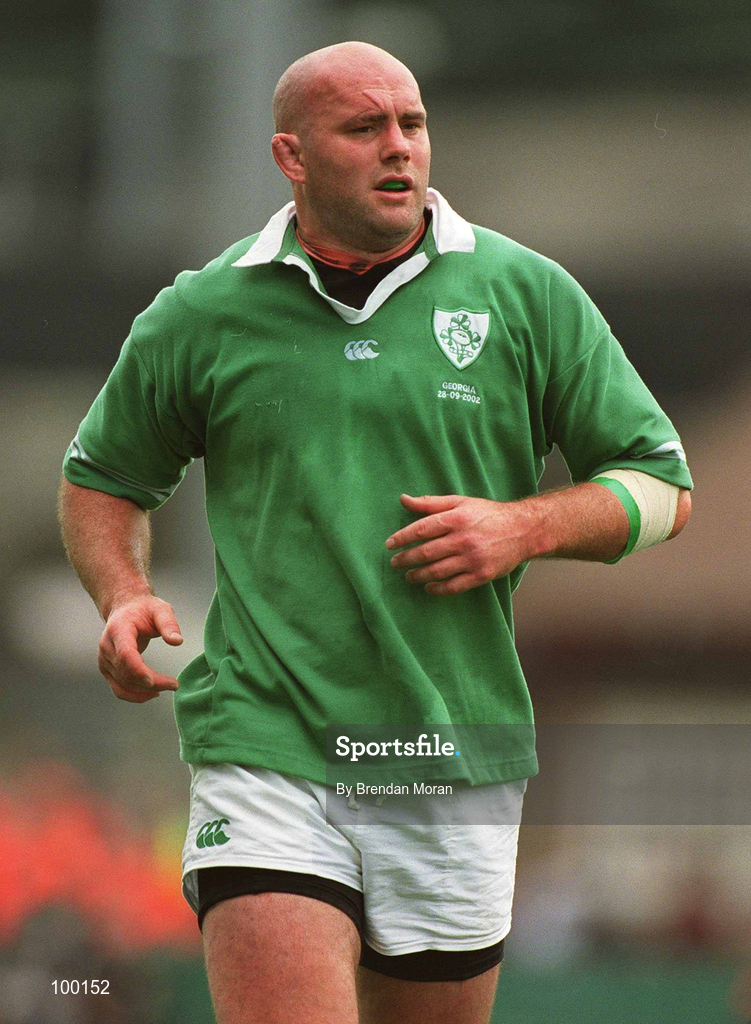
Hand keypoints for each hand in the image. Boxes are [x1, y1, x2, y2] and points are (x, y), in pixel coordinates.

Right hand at [98, 595, 182, 702]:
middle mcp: (106, 646)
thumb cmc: (144, 609)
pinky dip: (135, 695)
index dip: (138, 670)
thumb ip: (169, 624)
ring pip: (122, 684)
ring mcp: (104, 659)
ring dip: (145, 691)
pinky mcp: (107, 668)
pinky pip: (118, 688)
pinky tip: (152, 692)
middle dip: (151, 683)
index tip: (155, 681)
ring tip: (168, 687)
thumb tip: (177, 641)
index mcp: (118, 629)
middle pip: (126, 672)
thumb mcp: (161, 610)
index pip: (125, 654)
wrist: (126, 609)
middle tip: (174, 685)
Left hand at [385, 493, 536, 595]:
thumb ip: (430, 503)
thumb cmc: (487, 514)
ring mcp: (472, 559)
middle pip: (426, 552)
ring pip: (437, 571)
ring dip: (418, 575)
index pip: (421, 529)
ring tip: (409, 576)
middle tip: (395, 562)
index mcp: (456, 518)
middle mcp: (463, 539)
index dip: (402, 538)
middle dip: (406, 559)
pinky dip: (437, 589)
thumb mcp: (460, 502)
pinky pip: (454, 586)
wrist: (522, 530)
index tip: (389, 544)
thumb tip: (403, 499)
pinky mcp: (481, 575)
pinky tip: (428, 587)